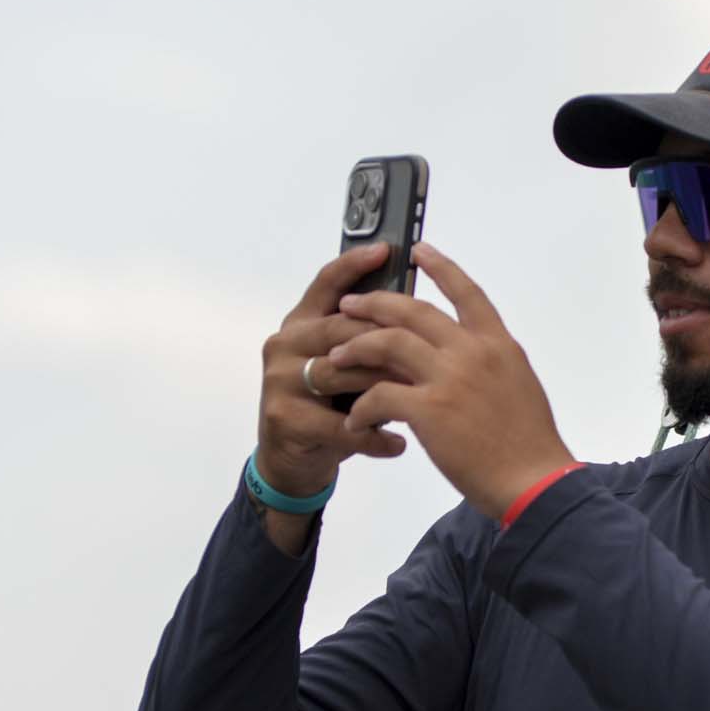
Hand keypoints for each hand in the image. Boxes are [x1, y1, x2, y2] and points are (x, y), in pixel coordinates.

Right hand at [256, 240, 412, 496]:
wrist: (294, 460)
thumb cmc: (332, 406)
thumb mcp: (349, 366)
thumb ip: (370, 338)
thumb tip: (420, 308)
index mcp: (303, 322)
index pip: (328, 284)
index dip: (355, 265)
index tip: (386, 249)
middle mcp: (286, 343)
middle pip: (341, 327)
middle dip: (386, 338)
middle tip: (429, 348)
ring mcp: (280, 380)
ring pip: (340, 372)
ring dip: (384, 387)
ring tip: (420, 397)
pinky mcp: (284, 417)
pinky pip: (338, 424)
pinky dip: (374, 435)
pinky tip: (399, 444)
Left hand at [330, 240, 578, 520]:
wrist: (534, 482)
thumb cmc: (530, 445)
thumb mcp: (519, 387)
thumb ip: (492, 365)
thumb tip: (470, 358)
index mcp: (499, 344)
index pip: (467, 293)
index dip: (441, 268)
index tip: (419, 251)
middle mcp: (473, 352)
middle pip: (414, 310)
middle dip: (376, 303)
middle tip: (350, 304)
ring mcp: (450, 378)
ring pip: (389, 343)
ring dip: (356, 348)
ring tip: (336, 357)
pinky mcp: (429, 410)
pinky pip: (380, 396)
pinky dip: (361, 407)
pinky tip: (354, 421)